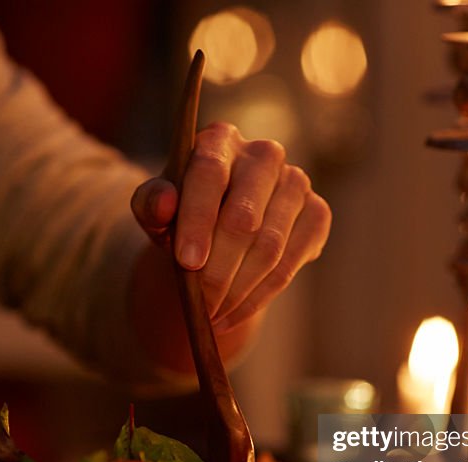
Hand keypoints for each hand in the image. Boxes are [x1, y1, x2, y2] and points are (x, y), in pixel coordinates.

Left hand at [131, 122, 330, 331]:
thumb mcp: (155, 209)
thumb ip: (150, 203)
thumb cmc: (182, 213)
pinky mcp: (317, 213)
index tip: (187, 262)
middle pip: (244, 217)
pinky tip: (232, 315)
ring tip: (212, 315)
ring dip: (239, 290)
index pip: (210, 173)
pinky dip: (258, 297)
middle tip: (201, 304)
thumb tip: (163, 204)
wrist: (218, 228)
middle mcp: (264, 154)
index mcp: (220, 140)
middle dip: (219, 268)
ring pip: (270, 246)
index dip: (199, 219)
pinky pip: (290, 264)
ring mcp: (296, 183)